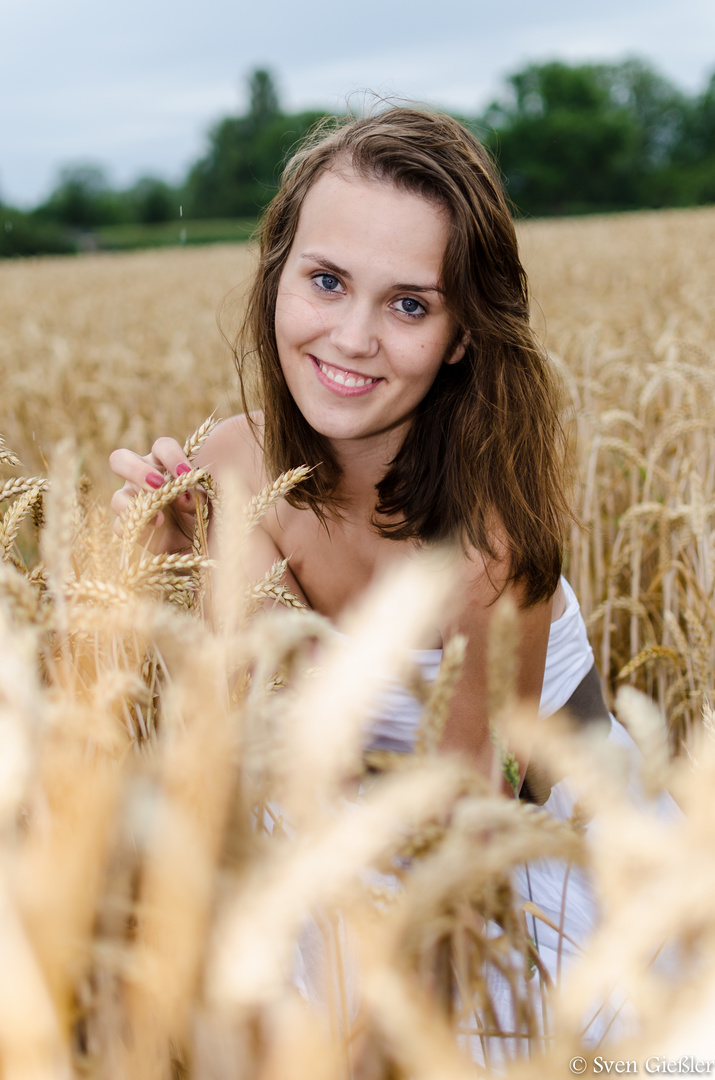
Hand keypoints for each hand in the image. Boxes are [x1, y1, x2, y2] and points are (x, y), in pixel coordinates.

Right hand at [109, 437, 199, 552]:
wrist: (198, 544)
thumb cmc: (203, 513)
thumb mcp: (207, 503)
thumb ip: (198, 497)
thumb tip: (181, 496)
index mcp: (163, 464)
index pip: (162, 447)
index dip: (172, 456)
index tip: (186, 473)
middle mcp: (142, 478)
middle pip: (121, 459)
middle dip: (137, 470)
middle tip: (157, 484)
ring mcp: (131, 502)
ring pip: (117, 498)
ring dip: (134, 505)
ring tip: (160, 517)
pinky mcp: (129, 526)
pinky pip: (119, 526)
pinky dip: (133, 528)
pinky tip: (151, 531)